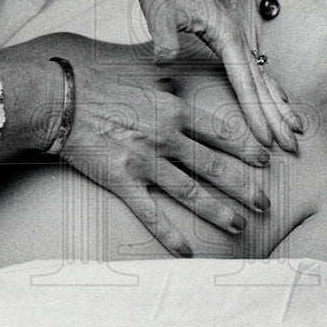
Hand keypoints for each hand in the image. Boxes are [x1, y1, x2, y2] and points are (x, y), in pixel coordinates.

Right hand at [58, 60, 273, 256]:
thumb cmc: (97, 85)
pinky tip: (186, 250)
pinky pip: (151, 213)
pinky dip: (169, 234)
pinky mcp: (123, 181)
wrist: (61, 100)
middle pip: (214, 166)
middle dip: (244, 187)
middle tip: (265, 203)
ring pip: (191, 191)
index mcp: (173, 109)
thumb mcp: (140, 76)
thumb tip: (175, 77)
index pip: (221, 132)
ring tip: (239, 226)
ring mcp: (145, 161)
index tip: (264, 161)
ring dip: (218, 211)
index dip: (246, 149)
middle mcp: (166, 137)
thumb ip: (164, 83)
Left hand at [111, 0, 301, 152]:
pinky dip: (268, 90)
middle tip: (293, 146)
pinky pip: (253, 72)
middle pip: (262, 84)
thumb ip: (163, 36)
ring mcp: (234, 39)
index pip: (244, 81)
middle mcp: (236, 37)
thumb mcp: (158, 10)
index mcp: (225, 33)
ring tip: (296, 131)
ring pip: (263, 78)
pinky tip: (277, 102)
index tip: (266, 138)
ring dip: (279, 106)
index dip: (256, 112)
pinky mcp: (227, 41)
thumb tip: (165, 58)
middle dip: (278, 116)